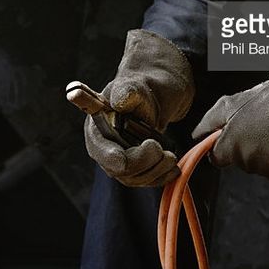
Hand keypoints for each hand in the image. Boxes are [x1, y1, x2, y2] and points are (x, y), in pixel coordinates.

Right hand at [84, 29, 194, 186]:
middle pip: (120, 170)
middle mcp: (103, 148)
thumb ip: (127, 93)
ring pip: (134, 178)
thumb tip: (121, 100)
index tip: (146, 148)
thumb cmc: (138, 90)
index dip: (118, 158)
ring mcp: (117, 160)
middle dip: (145, 163)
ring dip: (156, 170)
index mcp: (95, 128)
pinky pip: (144, 180)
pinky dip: (161, 176)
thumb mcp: (133, 87)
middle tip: (162, 149)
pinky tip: (173, 169)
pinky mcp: (132, 168)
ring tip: (171, 156)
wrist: (151, 97)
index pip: (102, 152)